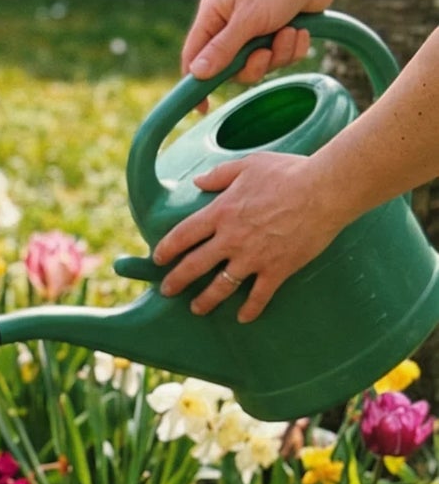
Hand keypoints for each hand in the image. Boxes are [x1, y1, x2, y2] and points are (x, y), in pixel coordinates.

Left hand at [152, 152, 347, 321]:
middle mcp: (231, 238)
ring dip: (206, 300)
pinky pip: (259, 295)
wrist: (325, 189)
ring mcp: (253, 256)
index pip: (183, 235)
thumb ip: (219, 175)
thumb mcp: (248, 165)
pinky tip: (243, 318)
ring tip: (196, 309)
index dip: (167, 249)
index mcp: (221, 212)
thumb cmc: (288, 172)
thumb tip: (197, 182)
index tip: (158, 259)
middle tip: (167, 291)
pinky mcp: (277, 268)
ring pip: (221, 286)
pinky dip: (250, 309)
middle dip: (176, 281)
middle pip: (194, 265)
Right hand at [182, 0, 335, 109]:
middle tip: (265, 52)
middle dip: (253, 64)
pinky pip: (279, 58)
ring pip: (257, 65)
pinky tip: (300, 30)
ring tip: (289, 32)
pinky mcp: (276, 33)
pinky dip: (292, 48)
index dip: (196, 82)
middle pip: (229, 68)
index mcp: (212, 15)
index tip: (202, 107)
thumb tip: (196, 74)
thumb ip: (222, 49)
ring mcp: (253, 30)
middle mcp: (229, 24)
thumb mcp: (248, 19)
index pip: (194, 56)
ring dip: (277, 54)